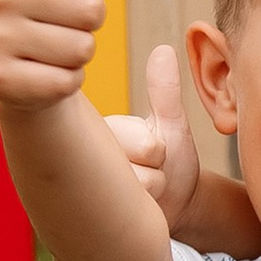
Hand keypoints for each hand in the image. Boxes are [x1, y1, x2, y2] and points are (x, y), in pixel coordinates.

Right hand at [0, 0, 103, 113]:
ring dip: (78, 54)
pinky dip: (65, 82)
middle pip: (91, 9)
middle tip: (64, 22)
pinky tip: (44, 72)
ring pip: (82, 48)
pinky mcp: (0, 80)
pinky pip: (66, 82)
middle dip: (89, 22)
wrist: (25, 63)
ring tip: (54, 47)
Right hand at [102, 40, 201, 228]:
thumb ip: (165, 93)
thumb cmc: (172, 165)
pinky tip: (131, 206)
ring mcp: (88, 183)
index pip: (141, 140)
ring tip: (139, 187)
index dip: (157, 150)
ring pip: (138, 186)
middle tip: (149, 169)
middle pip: (138, 162)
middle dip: (155, 168)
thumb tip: (164, 48)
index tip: (150, 151)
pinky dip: (143, 209)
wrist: (173, 210)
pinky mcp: (92, 211)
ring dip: (150, 190)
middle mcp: (86, 152)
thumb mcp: (170, 127)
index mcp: (103, 127)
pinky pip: (131, 209)